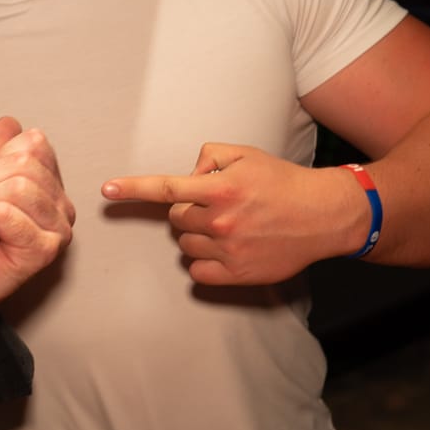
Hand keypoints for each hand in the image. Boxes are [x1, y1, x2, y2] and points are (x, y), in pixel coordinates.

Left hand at [100, 142, 362, 284]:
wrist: (323, 215)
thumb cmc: (281, 182)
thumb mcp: (246, 154)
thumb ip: (209, 156)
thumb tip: (189, 175)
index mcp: (220, 188)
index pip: (166, 187)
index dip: (133, 188)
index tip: (106, 189)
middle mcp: (221, 220)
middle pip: (175, 217)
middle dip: (189, 209)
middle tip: (218, 205)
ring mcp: (229, 250)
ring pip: (185, 244)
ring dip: (198, 234)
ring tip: (230, 226)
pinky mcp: (237, 275)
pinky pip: (197, 272)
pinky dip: (204, 262)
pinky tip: (226, 249)